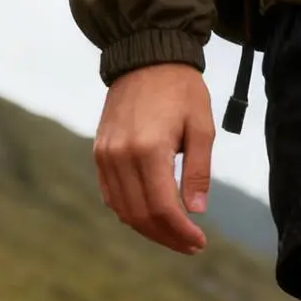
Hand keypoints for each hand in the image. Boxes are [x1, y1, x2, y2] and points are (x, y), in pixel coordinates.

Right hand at [93, 63, 214, 254]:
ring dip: (150, 230)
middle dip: (168, 237)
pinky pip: (112, 196)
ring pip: (124, 210)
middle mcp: (121, 155)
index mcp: (148, 148)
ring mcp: (105, 154)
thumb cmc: (180, 90)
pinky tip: (153, 217)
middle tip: (191, 245)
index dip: (182, 232)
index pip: (163, 207)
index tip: (200, 242)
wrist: (144, 55)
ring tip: (175, 236)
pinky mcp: (99, 152)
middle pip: (142, 215)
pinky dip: (131, 213)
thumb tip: (195, 211)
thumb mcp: (201, 127)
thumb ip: (198, 171)